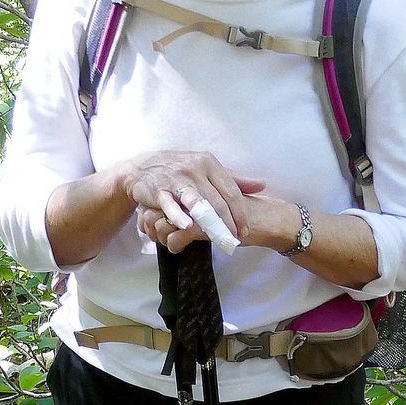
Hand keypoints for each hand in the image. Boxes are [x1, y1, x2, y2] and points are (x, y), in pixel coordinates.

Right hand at [123, 151, 264, 251]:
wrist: (143, 168)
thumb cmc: (181, 171)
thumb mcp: (208, 170)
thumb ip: (234, 179)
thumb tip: (261, 185)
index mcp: (209, 164)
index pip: (230, 191)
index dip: (239, 213)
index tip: (245, 230)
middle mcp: (195, 169)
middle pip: (216, 200)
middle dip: (227, 223)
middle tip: (233, 240)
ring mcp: (176, 178)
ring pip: (197, 202)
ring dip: (209, 222)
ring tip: (218, 238)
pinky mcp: (159, 189)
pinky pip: (171, 204)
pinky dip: (179, 216)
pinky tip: (188, 228)